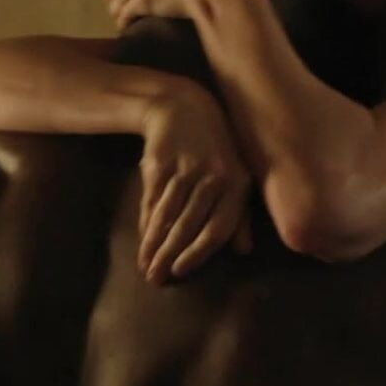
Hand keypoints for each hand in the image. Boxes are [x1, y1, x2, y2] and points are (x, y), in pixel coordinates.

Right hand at [135, 85, 253, 283]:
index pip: (218, 228)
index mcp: (236, 183)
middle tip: (156, 279)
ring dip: (154, 244)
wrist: (182, 107)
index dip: (198, 253)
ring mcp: (185, 168)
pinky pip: (153, 200)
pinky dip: (146, 222)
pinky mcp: (161, 162)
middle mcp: (213, 176)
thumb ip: (240, 214)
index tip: (181, 271)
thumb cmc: (214, 148)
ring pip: (167, 216)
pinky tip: (143, 238)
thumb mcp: (235, 176)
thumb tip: (243, 250)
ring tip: (145, 265)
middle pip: (189, 225)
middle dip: (170, 255)